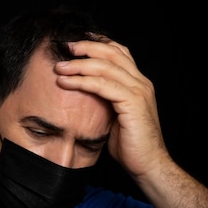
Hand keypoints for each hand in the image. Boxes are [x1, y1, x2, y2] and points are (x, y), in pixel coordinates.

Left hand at [54, 39, 169, 178]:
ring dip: (79, 64)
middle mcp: (141, 82)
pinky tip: (66, 82)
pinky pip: (102, 85)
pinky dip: (81, 81)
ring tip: (59, 66)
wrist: (148, 164)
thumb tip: (84, 92)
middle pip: (112, 52)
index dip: (97, 43)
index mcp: (138, 83)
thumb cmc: (130, 145)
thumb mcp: (115, 116)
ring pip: (105, 67)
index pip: (119, 52)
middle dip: (86, 47)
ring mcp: (139, 91)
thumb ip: (105, 100)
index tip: (75, 42)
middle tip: (64, 46)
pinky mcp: (132, 103)